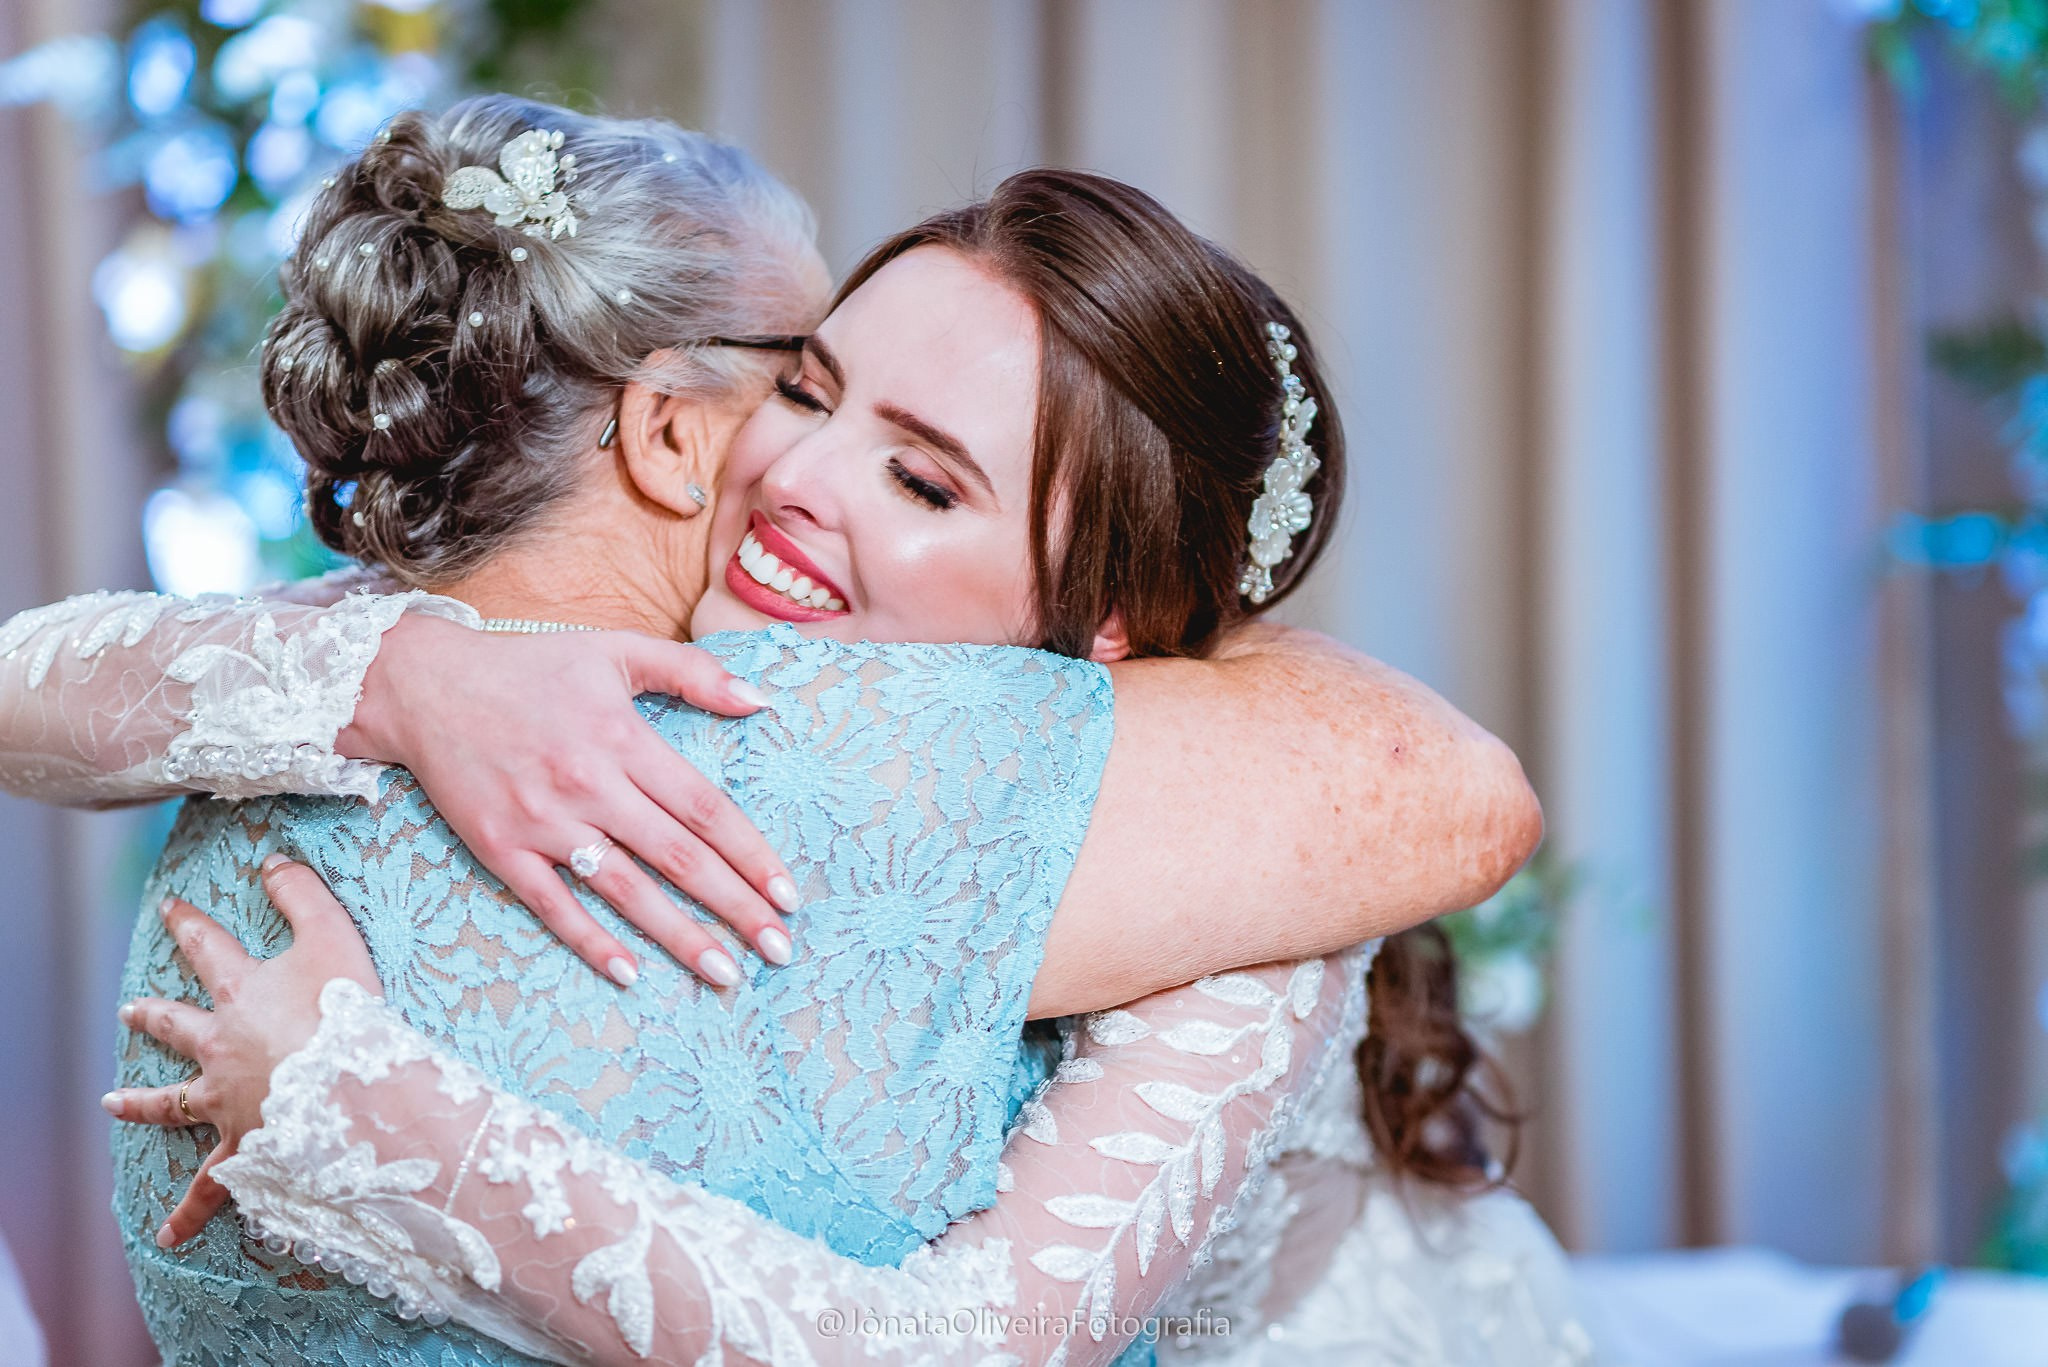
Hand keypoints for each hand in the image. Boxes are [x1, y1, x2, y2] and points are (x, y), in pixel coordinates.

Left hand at [102, 856, 377, 1247]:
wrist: (346, 1086)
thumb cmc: (345, 1009)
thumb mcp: (332, 935)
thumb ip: (302, 895)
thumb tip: (274, 860)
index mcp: (242, 993)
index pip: (208, 949)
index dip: (190, 924)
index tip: (172, 906)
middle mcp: (221, 1045)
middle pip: (176, 1026)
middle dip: (152, 1016)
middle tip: (127, 1011)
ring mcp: (224, 1098)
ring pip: (172, 1103)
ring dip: (141, 1105)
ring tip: (112, 1104)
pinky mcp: (240, 1144)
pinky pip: (210, 1185)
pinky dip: (190, 1212)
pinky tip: (168, 1235)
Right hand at [339, 615, 797, 986]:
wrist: (423, 685)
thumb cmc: (530, 667)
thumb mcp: (615, 650)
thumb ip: (692, 673)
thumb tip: (763, 700)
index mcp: (624, 739)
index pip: (705, 809)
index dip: (752, 854)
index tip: (790, 894)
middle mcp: (589, 785)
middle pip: (678, 858)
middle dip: (736, 908)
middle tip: (780, 951)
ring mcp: (543, 822)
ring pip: (626, 891)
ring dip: (680, 937)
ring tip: (726, 974)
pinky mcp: (500, 849)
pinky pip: (553, 905)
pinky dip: (591, 941)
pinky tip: (631, 973)